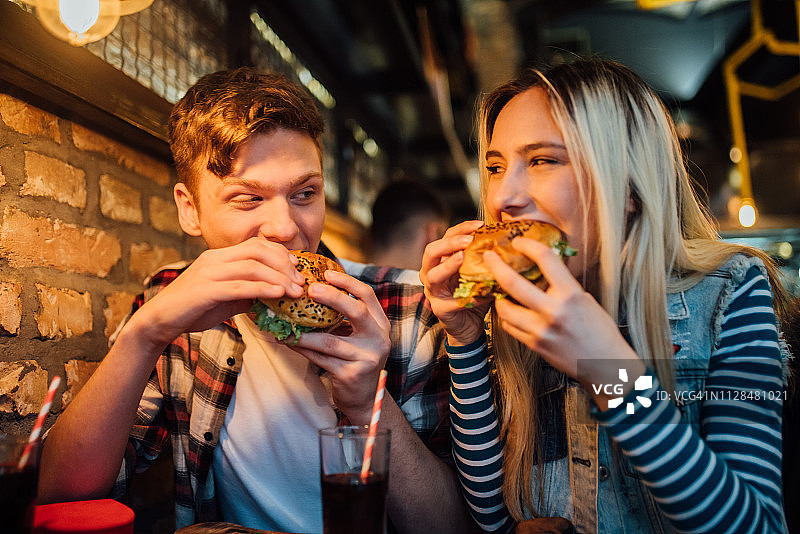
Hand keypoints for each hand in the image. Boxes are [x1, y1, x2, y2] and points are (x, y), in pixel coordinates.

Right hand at [127, 237, 305, 351]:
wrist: (158, 322)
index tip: (297, 269)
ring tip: (295, 291)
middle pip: (258, 251)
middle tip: (301, 282)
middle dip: (284, 265)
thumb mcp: (226, 297)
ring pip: (252, 267)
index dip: (280, 254)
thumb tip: (274, 294)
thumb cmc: (193, 310)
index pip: (256, 245)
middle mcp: (214, 259)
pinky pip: (239, 286)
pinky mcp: (205, 290)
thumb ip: (247, 291)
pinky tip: (278, 294)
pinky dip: (262, 289)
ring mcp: (208, 273)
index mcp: (219, 256)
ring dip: (279, 278)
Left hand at [290, 269, 390, 424]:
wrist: (364, 398)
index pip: (368, 296)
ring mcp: (367, 357)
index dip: (348, 282)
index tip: (327, 273)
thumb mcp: (358, 336)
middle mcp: (378, 339)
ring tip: (286, 322)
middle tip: (310, 289)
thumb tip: (313, 290)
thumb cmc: (355, 360)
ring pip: (330, 341)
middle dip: (332, 297)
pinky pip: (321, 359)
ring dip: (304, 331)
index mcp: (380, 324)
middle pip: (357, 311)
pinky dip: (302, 349)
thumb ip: (346, 317)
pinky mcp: (351, 374)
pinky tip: (288, 341)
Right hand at [419, 220, 490, 345]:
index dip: (461, 229)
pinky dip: (467, 297)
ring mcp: (433, 292)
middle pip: (431, 251)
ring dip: (448, 265)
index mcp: (441, 261)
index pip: (446, 237)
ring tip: (462, 257)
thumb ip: (486, 259)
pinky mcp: (440, 309)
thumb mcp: (479, 273)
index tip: (480, 224)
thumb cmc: (474, 295)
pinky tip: (483, 293)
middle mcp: (432, 273)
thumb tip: (509, 241)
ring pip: (433, 275)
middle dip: (449, 243)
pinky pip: (450, 301)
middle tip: (469, 240)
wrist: (469, 326)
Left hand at [485, 237, 643, 402]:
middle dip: (496, 266)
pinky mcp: (535, 345)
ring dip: (499, 297)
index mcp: (571, 294)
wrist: (606, 364)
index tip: (519, 241)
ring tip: (499, 292)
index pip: (546, 259)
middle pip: (513, 282)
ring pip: (505, 308)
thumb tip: (544, 270)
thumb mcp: (586, 300)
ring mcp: (542, 329)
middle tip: (489, 257)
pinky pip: (510, 327)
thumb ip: (564, 286)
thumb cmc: (600, 331)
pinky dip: (507, 318)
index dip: (529, 245)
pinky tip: (510, 313)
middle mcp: (554, 310)